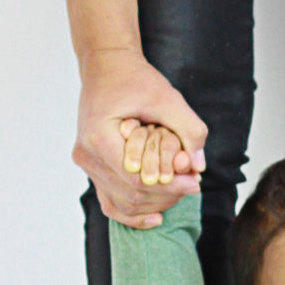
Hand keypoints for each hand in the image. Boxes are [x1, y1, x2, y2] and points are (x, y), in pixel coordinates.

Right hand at [73, 48, 206, 227]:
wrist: (107, 67)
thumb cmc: (136, 79)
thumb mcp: (167, 97)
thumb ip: (188, 129)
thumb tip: (198, 166)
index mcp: (100, 137)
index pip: (138, 178)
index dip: (170, 186)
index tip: (195, 181)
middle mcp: (87, 154)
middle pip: (131, 195)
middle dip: (166, 196)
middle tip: (193, 186)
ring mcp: (86, 163)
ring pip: (122, 202)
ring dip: (154, 203)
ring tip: (181, 193)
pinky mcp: (91, 167)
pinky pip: (110, 200)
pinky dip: (132, 212)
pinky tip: (156, 217)